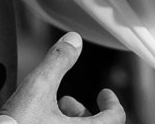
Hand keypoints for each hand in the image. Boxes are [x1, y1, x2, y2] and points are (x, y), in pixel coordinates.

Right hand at [0, 32, 126, 123]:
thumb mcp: (38, 87)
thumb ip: (58, 61)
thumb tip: (74, 39)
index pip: (116, 118)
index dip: (112, 102)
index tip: (104, 94)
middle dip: (82, 111)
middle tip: (67, 102)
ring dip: (69, 122)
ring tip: (51, 111)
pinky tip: (39, 122)